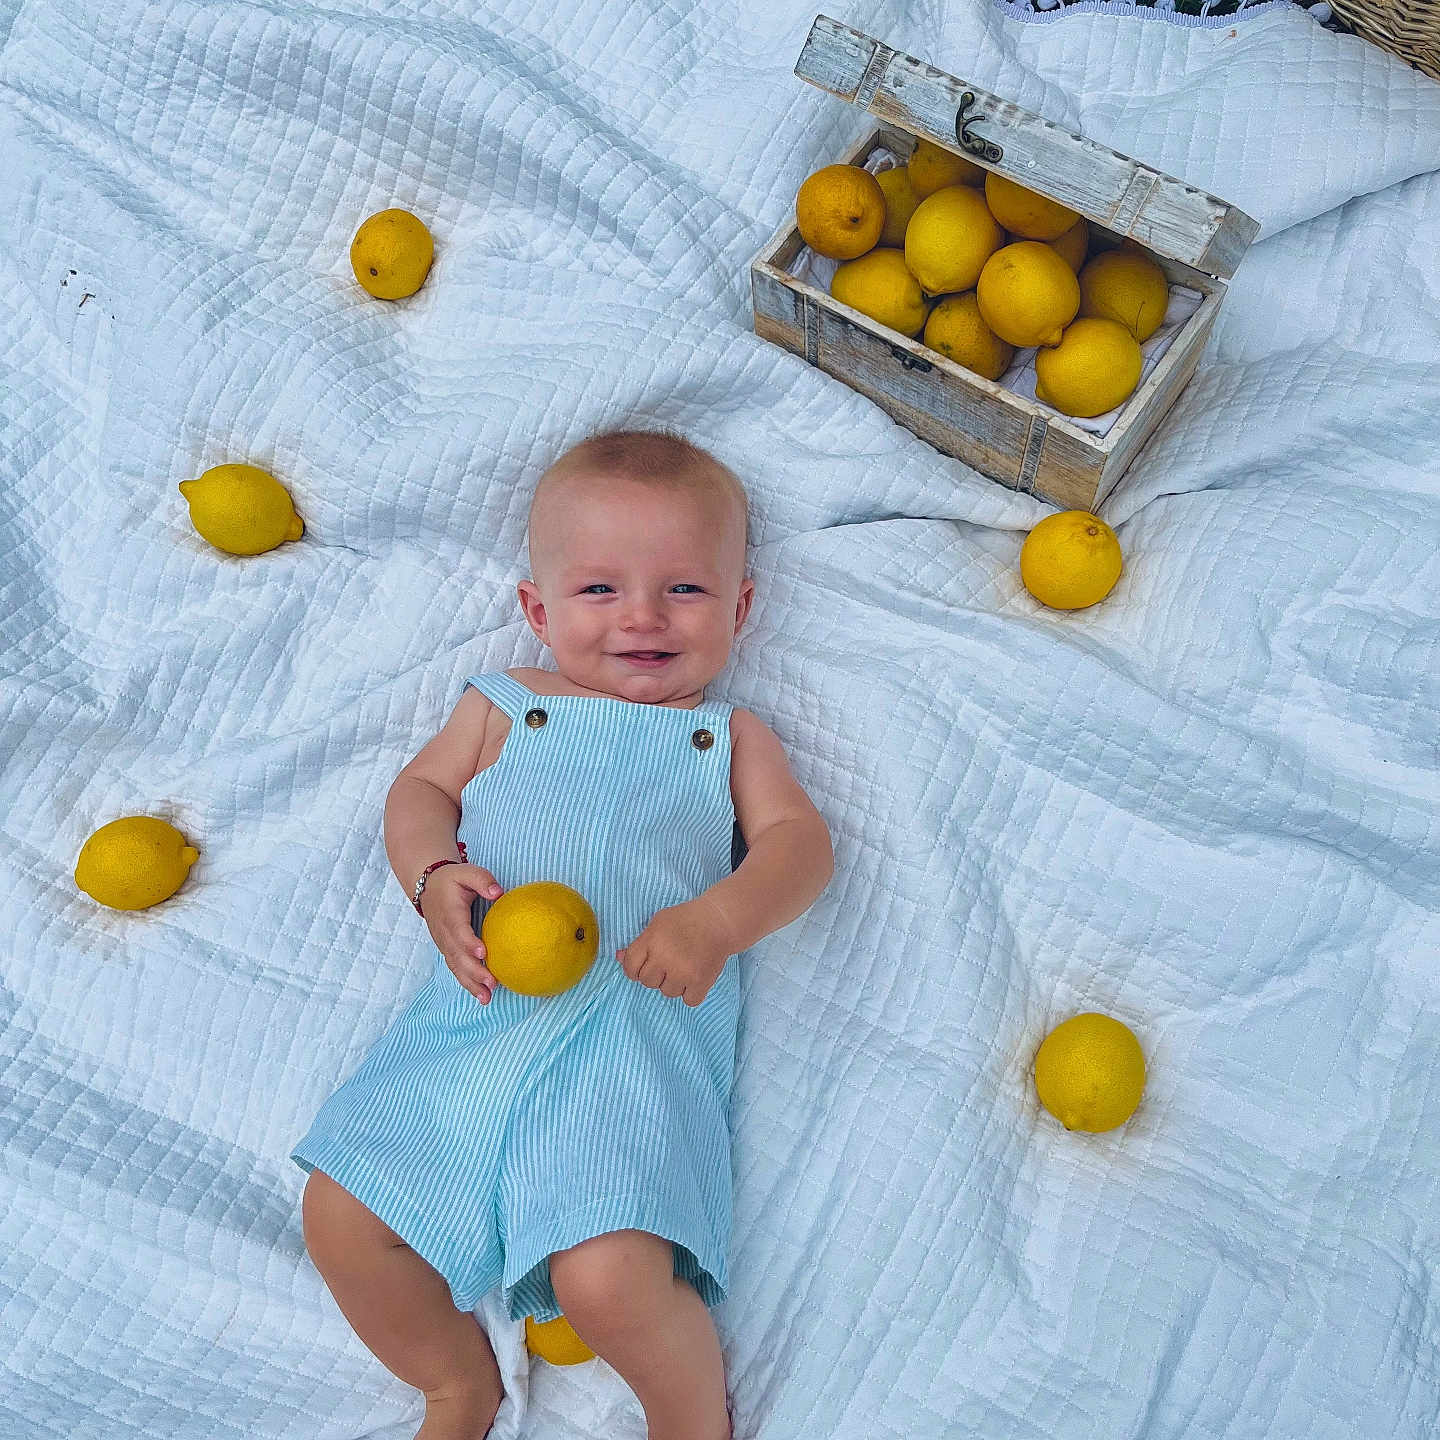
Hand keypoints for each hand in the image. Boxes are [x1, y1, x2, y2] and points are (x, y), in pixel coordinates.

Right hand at [420, 863, 504, 1002]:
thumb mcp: (466, 872)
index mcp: (449, 914)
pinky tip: (482, 995)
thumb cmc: (452, 880)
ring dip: (470, 983)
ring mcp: (444, 943)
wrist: (427, 886)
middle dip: (473, 972)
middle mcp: (444, 932)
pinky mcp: (447, 949)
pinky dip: (467, 983)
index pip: (459, 931)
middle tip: (492, 983)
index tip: (483, 953)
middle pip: (457, 956)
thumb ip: (483, 880)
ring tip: (487, 998)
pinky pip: (456, 968)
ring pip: (456, 966)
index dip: (469, 943)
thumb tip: (498, 893)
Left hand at [617, 897, 733, 1007]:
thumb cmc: (685, 919)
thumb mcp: (657, 923)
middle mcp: (664, 958)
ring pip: (667, 992)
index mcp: (651, 941)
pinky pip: (688, 1000)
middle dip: (656, 974)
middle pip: (647, 982)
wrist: (719, 921)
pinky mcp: (701, 982)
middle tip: (670, 962)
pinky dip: (691, 992)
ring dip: (674, 983)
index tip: (646, 965)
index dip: (635, 968)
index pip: (630, 967)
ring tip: (684, 966)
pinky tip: (695, 976)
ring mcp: (683, 972)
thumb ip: (638, 942)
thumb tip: (618, 957)